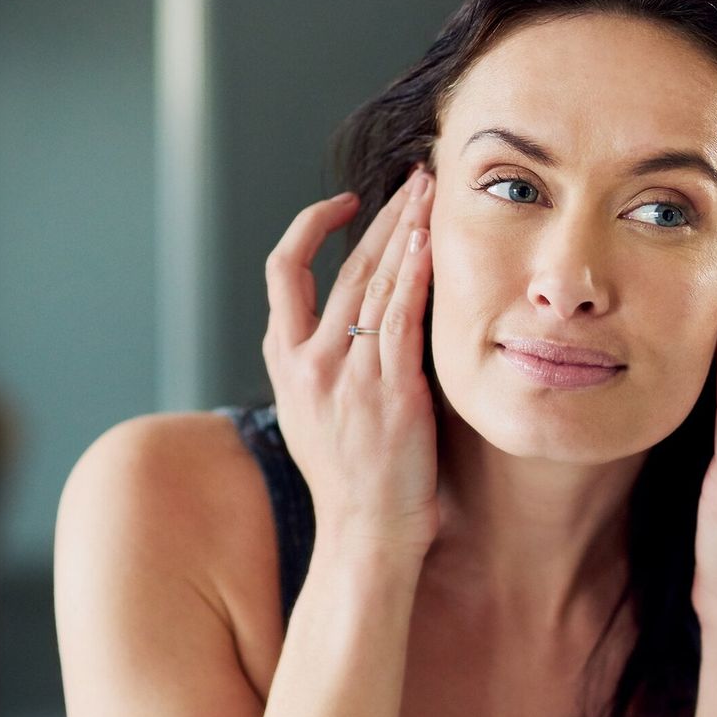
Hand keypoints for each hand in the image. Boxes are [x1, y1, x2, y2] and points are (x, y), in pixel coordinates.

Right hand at [262, 165, 439, 560]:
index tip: (346, 204)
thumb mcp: (313, 415)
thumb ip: (323, 367)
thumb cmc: (351, 481)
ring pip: (374, 282)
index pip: (284, 272)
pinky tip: (431, 242)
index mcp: (286, 363)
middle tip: (415, 180)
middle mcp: (310, 361)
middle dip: (382, 215)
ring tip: (432, 193)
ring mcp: (348, 376)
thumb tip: (348, 327)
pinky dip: (415, 275)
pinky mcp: (390, 392)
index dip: (311, 228)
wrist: (365, 536)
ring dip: (406, 229)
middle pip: (343, 266)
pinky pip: (401, 318)